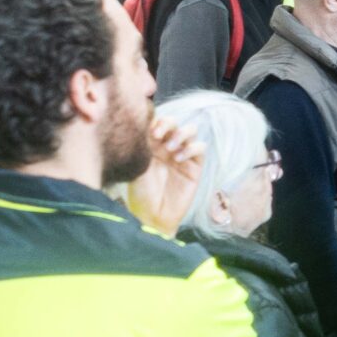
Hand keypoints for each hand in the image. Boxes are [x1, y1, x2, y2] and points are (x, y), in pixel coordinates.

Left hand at [127, 113, 205, 235]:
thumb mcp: (136, 166)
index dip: (155, 120)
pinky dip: (191, 148)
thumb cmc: (140, 193)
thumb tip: (145, 124)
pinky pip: (200, 147)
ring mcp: (182, 155)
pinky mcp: (195, 166)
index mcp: (151, 145)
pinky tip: (179, 159)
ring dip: (181, 134)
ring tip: (170, 148)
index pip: (156, 122)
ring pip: (190, 130)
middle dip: (168, 124)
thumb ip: (142, 145)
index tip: (148, 130)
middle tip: (158, 135)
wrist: (153, 216)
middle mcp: (167, 147)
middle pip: (173, 122)